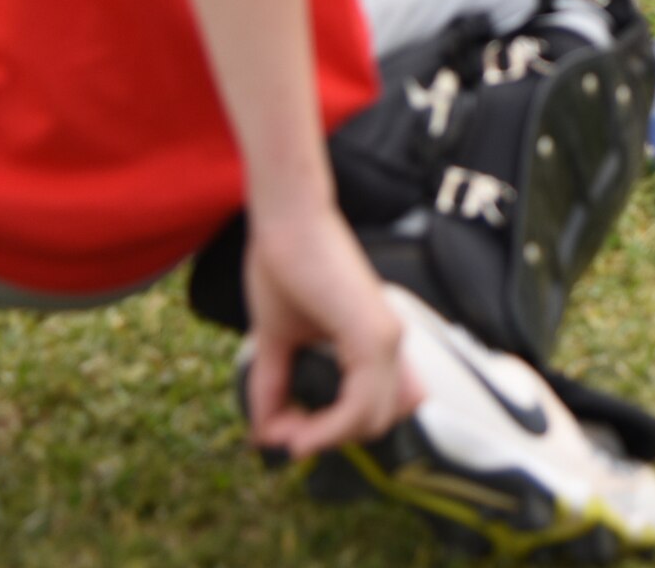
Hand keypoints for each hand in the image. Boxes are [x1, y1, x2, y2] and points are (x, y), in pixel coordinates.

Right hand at [241, 204, 423, 458]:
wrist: (287, 216)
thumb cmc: (284, 262)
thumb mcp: (277, 337)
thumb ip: (274, 384)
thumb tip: (263, 435)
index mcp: (374, 341)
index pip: (370, 411)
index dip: (331, 431)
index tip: (284, 431)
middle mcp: (390, 342)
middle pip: (373, 423)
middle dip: (327, 438)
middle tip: (283, 430)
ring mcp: (386, 338)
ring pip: (371, 421)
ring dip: (326, 437)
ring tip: (285, 428)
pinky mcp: (374, 335)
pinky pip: (362, 405)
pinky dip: (331, 427)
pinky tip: (296, 428)